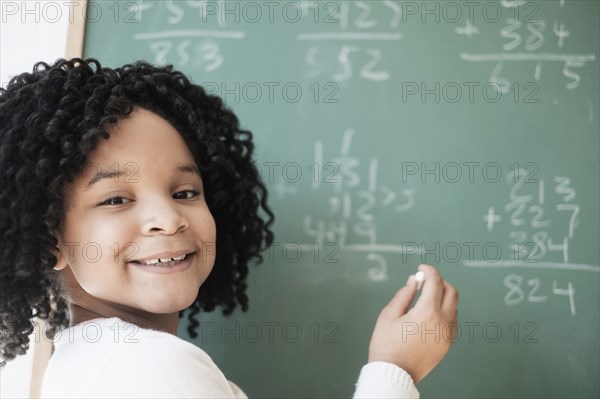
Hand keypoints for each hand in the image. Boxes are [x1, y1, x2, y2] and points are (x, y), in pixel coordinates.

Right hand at [367, 264, 458, 383]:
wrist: (394, 374)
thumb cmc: (386, 345)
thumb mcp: (388, 315)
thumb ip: (404, 294)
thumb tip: (414, 280)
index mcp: (427, 313)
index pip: (435, 282)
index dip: (428, 271)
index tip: (421, 268)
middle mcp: (443, 322)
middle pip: (451, 291)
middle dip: (439, 282)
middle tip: (424, 282)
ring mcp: (448, 334)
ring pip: (454, 306)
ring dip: (442, 297)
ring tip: (423, 299)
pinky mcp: (448, 344)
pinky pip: (452, 320)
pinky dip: (444, 311)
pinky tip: (428, 315)